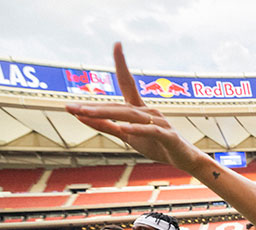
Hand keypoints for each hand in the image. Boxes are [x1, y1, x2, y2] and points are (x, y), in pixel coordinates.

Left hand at [65, 43, 205, 174]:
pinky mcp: (168, 137)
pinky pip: (151, 131)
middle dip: (94, 106)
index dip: (122, 63)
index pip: (128, 82)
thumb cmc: (157, 146)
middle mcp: (149, 111)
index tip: (117, 44)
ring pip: (130, 115)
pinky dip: (136, 129)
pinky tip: (124, 129)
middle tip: (70, 107)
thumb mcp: (128, 136)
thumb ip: (106, 126)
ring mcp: (160, 123)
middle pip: (118, 105)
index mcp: (139, 109)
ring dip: (106, 114)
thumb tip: (81, 116)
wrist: (186, 159)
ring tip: (85, 114)